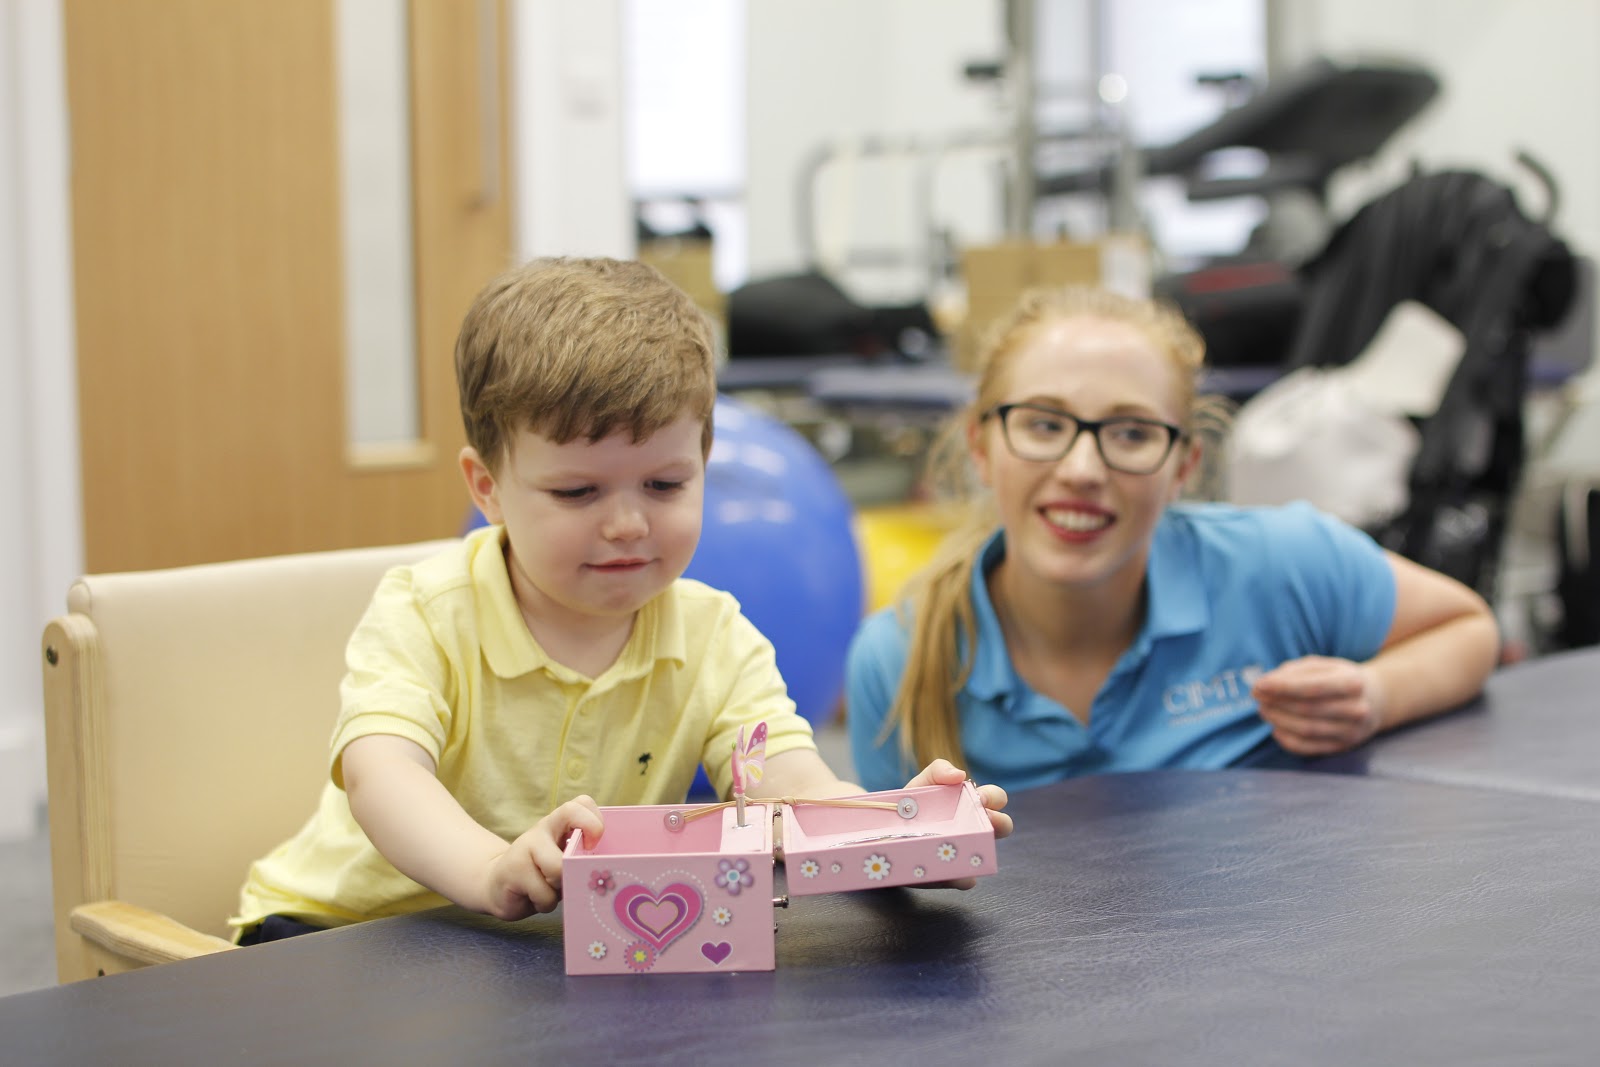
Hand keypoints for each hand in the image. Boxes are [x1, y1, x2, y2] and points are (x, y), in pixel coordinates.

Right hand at [478, 796, 603, 920]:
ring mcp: (524, 849)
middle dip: (575, 867)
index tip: (593, 846)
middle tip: (571, 875)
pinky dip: (545, 904)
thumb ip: (577, 856)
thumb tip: (604, 871)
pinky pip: (544, 896)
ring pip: (558, 872)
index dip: (594, 822)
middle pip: (571, 840)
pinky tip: (533, 898)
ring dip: (559, 891)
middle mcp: (540, 831)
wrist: (496, 885)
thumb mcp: (560, 858)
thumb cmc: (539, 873)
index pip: (581, 804)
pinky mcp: (512, 871)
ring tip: (548, 890)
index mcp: (557, 823)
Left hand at [901, 759, 1011, 888]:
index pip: (996, 799)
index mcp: (970, 805)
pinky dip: (961, 877)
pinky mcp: (948, 874)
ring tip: (970, 847)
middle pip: (1002, 826)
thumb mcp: (923, 783)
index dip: (994, 797)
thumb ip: (939, 770)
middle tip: (987, 820)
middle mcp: (973, 829)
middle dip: (1000, 823)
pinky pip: (963, 879)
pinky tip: (952, 872)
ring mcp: (963, 852)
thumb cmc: (912, 805)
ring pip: (985, 855)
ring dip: (982, 851)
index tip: (980, 798)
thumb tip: (960, 775)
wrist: (883, 831)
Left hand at [1252, 656, 1384, 756]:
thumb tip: (1262, 685)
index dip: (1282, 687)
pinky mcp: (1344, 746)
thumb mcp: (1321, 665)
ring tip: (1264, 710)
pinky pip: (1309, 748)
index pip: (1312, 687)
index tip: (1259, 685)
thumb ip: (1292, 672)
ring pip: (1306, 729)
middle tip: (1257, 697)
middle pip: (1307, 709)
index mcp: (1352, 682)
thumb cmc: (1338, 678)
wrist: (1374, 699)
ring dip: (1278, 720)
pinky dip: (1287, 740)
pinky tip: (1276, 729)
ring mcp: (1352, 731)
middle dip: (1276, 703)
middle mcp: (1357, 709)